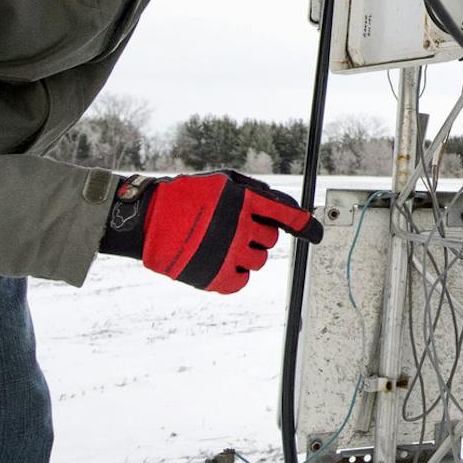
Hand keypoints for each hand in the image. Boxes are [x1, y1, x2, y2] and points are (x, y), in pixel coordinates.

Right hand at [100, 172, 322, 293]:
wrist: (146, 220)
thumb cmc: (186, 197)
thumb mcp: (222, 181)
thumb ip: (255, 192)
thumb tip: (286, 207)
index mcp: (242, 201)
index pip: (285, 215)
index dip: (305, 225)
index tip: (317, 234)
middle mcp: (239, 227)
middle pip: (270, 240)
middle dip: (258, 235)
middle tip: (233, 230)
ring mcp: (228, 254)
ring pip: (258, 261)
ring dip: (245, 254)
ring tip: (220, 244)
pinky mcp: (216, 278)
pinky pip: (241, 281)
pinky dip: (234, 274)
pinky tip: (218, 262)